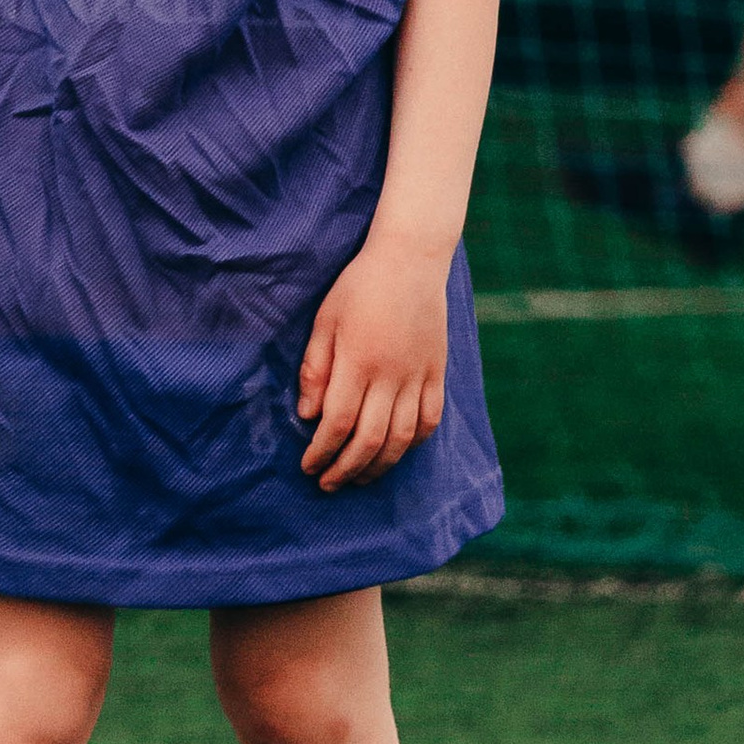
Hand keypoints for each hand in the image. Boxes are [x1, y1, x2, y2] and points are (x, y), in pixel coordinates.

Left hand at [297, 235, 449, 489]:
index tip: (307, 466)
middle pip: (370, 439)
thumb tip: (308, 416)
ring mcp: (418, 375)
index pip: (338, 422)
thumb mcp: (324, 320)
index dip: (321, 451)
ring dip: (379, 465)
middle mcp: (390, 374)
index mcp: (358, 360)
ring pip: (402, 438)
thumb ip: (315, 369)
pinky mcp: (437, 372)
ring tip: (359, 478)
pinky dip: (414, 442)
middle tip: (328, 483)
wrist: (410, 259)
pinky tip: (396, 451)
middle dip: (346, 469)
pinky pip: (430, 419)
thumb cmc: (358, 287)